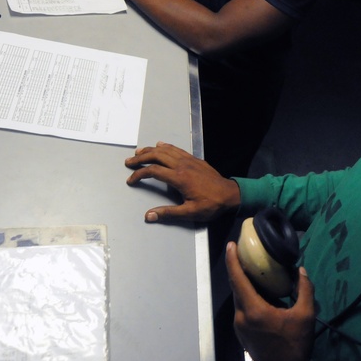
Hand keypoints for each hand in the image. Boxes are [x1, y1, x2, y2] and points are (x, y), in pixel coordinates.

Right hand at [125, 141, 240, 222]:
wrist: (230, 194)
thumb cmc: (211, 204)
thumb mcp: (190, 213)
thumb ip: (168, 213)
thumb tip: (148, 216)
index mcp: (179, 178)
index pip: (153, 171)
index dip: (139, 174)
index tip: (131, 180)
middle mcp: (182, 166)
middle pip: (157, 156)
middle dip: (141, 158)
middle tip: (129, 162)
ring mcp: (189, 160)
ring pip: (166, 150)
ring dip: (151, 150)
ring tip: (139, 152)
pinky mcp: (195, 159)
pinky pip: (177, 149)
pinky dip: (166, 146)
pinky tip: (160, 145)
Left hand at [227, 242, 315, 360]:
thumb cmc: (296, 345)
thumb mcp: (305, 315)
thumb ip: (305, 290)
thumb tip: (301, 271)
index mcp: (254, 310)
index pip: (237, 279)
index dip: (232, 260)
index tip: (231, 245)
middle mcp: (241, 317)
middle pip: (236, 287)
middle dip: (239, 269)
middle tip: (245, 253)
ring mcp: (240, 327)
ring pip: (239, 299)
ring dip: (245, 285)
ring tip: (256, 272)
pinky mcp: (242, 335)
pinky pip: (242, 310)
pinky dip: (248, 298)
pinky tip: (262, 295)